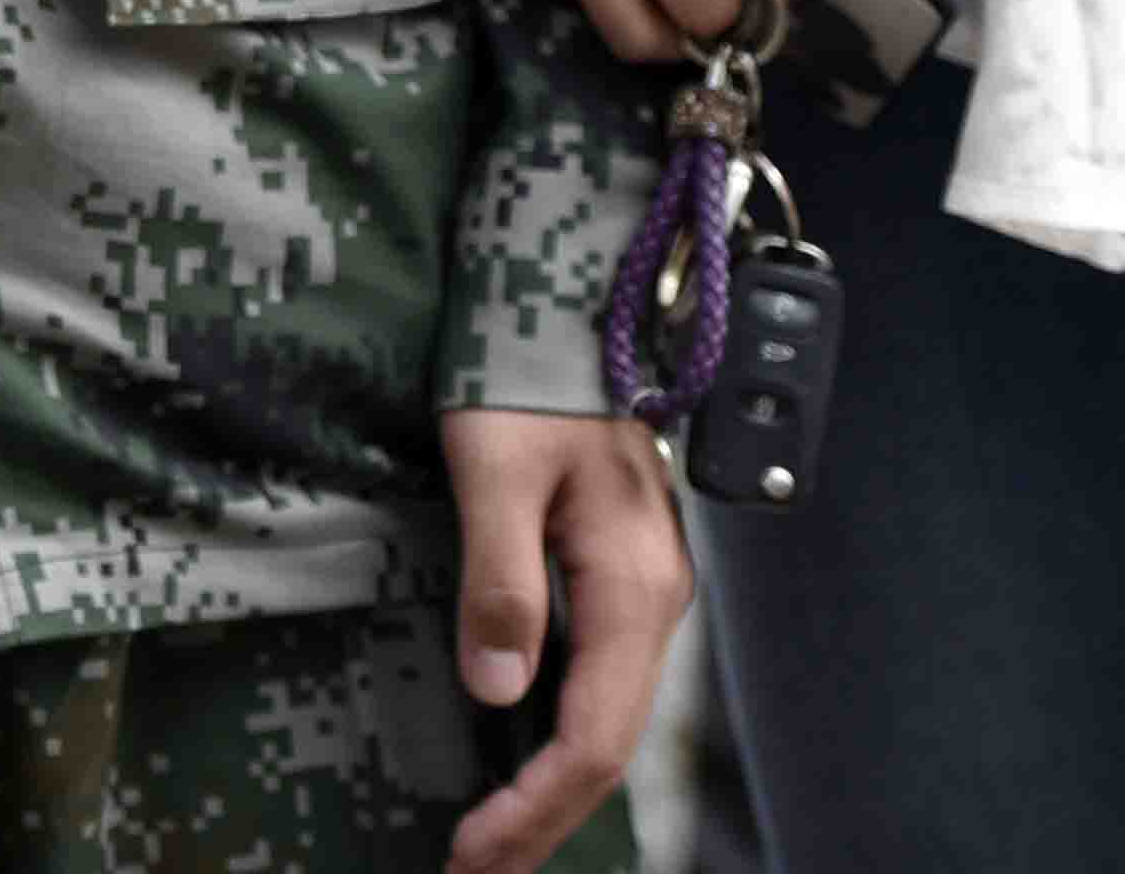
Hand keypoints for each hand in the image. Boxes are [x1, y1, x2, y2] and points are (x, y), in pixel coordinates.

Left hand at [440, 406, 684, 873]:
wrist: (565, 307)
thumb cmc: (524, 376)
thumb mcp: (493, 470)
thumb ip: (500, 581)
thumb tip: (499, 692)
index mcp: (634, 587)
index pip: (593, 736)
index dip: (534, 806)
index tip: (472, 852)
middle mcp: (654, 601)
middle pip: (607, 743)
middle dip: (541, 817)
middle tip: (470, 869)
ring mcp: (642, 590)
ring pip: (606, 717)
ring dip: (549, 784)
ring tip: (489, 838)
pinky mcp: (618, 575)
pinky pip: (597, 679)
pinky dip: (556, 734)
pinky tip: (515, 758)